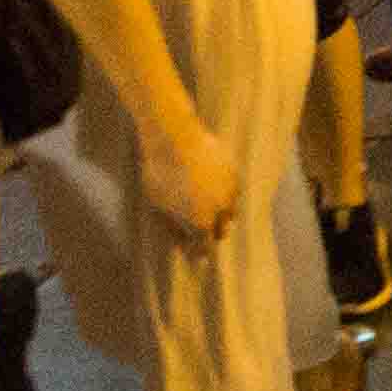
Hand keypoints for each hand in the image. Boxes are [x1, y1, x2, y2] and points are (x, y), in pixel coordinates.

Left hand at [136, 108, 239, 256]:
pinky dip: (224, 192)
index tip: (194, 253)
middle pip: (222, 230)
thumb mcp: (157, 204)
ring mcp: (230, 189)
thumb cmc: (159, 172)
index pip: (205, 247)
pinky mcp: (234, 170)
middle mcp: (221, 209)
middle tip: (199, 227)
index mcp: (201, 222)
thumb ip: (171, 227)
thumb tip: (181, 244)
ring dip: (220, 212)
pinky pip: (233, 189)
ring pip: (231, 209)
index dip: (199, 252)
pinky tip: (210, 185)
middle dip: (212, 232)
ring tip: (206, 205)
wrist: (174, 136)